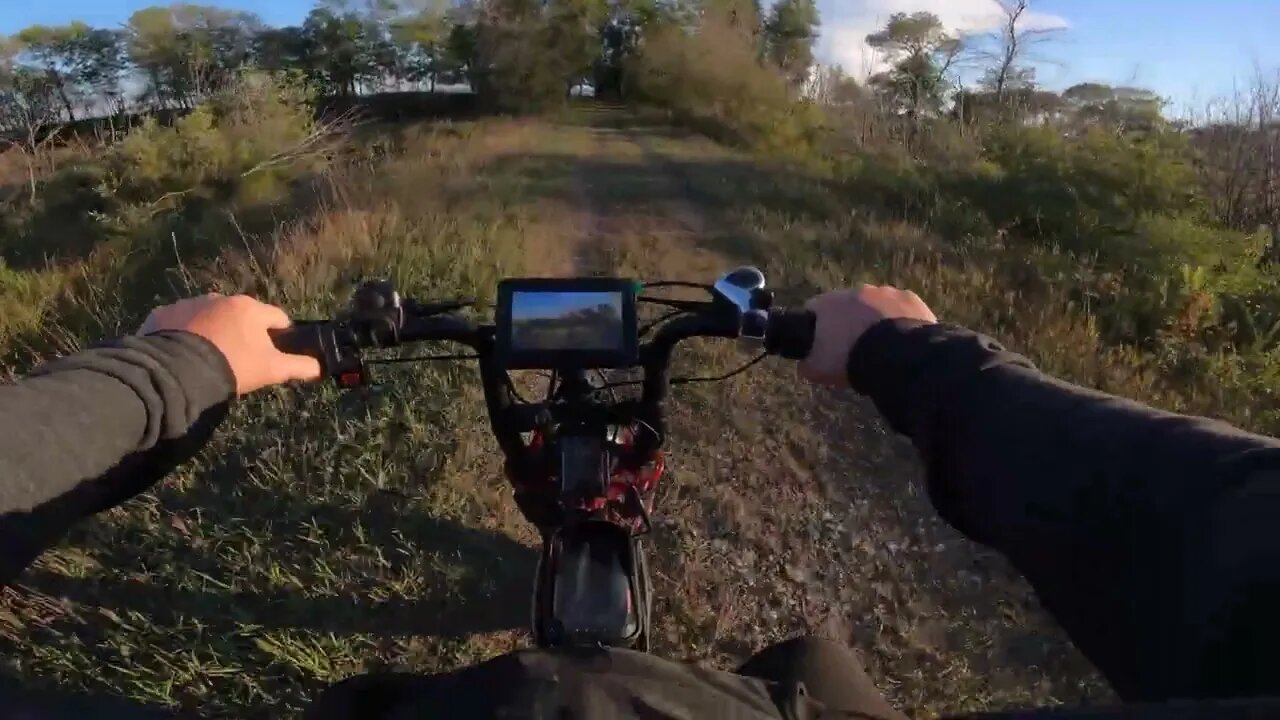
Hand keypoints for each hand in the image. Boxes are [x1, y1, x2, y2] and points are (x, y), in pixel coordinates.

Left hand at [138, 294, 321, 394]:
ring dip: (212, 330)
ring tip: (206, 357)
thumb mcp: (271, 369)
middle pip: (241, 315)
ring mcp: (189, 303)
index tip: (274, 353)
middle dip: (242, 332)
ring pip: (208, 316)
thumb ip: (298, 366)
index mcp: (250, 309)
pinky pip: (178, 322)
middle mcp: (220, 298)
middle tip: (238, 359)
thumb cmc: (233, 366)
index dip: (279, 335)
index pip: (276, 318)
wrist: (177, 371)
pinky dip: (182, 333)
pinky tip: (181, 353)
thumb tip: (320, 368)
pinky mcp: (163, 313)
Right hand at [800, 284, 936, 387]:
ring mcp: (885, 291)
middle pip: (847, 305)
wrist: (896, 358)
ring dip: (875, 320)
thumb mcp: (818, 370)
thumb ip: (806, 364)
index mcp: (829, 303)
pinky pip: (901, 308)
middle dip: (848, 322)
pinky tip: (902, 340)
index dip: (815, 326)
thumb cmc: (850, 360)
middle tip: (854, 347)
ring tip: (882, 345)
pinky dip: (900, 320)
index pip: (813, 308)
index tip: (821, 343)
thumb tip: (805, 363)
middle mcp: (856, 290)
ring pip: (875, 305)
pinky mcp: (909, 298)